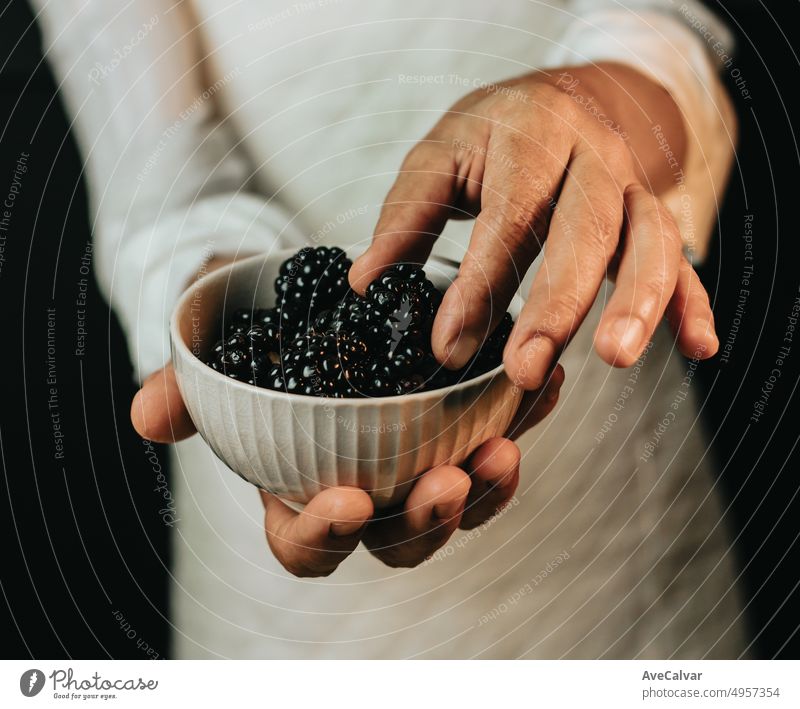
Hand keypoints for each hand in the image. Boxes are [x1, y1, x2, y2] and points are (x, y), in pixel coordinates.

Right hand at [131, 361, 562, 575]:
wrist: (302, 302)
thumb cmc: (253, 341)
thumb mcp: (215, 358)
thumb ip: (186, 390)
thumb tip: (148, 416)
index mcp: (299, 494)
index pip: (307, 543)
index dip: (324, 534)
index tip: (346, 500)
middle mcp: (365, 490)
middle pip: (399, 538)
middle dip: (425, 522)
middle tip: (447, 482)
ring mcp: (415, 462)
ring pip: (457, 501)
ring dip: (486, 486)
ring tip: (505, 446)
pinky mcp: (456, 424)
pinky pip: (493, 437)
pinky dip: (519, 419)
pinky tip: (541, 388)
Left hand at [348, 62, 719, 388]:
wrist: (564, 97)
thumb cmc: (497, 131)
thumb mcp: (441, 154)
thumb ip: (407, 215)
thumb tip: (367, 280)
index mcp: (533, 137)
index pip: (509, 215)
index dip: (481, 284)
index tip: (451, 346)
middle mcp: (592, 160)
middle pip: (585, 229)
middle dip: (558, 304)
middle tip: (527, 368)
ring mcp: (631, 189)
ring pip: (648, 242)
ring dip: (637, 302)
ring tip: (615, 357)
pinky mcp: (652, 217)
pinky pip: (682, 259)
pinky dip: (692, 303)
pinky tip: (697, 346)